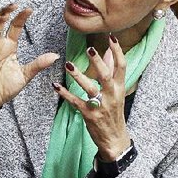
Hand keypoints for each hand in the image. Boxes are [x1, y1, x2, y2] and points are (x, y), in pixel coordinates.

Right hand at [0, 4, 58, 107]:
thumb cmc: (6, 87)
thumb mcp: (26, 75)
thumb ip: (38, 64)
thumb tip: (56, 56)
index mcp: (9, 46)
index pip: (15, 26)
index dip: (21, 16)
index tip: (29, 9)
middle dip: (5, 11)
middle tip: (13, 5)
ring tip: (4, 17)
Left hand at [53, 35, 130, 160]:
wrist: (114, 139)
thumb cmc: (114, 112)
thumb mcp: (117, 92)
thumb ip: (112, 71)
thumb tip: (110, 51)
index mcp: (120, 88)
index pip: (122, 66)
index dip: (117, 51)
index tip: (111, 38)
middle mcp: (112, 95)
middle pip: (106, 76)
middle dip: (98, 62)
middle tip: (89, 49)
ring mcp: (100, 106)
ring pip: (89, 88)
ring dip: (78, 76)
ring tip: (68, 64)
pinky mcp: (89, 114)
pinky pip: (75, 102)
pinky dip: (65, 94)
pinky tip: (56, 86)